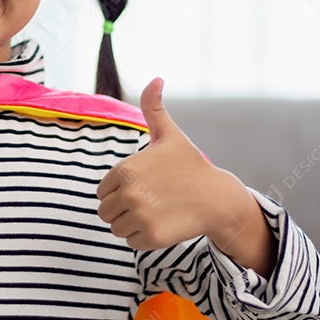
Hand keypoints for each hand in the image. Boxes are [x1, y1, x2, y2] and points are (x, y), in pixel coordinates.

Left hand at [96, 79, 269, 264]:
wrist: (216, 198)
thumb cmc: (189, 166)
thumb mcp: (169, 135)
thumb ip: (153, 107)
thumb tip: (156, 77)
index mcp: (125, 169)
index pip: (102, 191)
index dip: (120, 191)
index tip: (144, 186)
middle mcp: (129, 192)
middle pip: (106, 211)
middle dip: (123, 209)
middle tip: (150, 202)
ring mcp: (140, 215)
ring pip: (116, 228)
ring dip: (132, 224)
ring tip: (156, 212)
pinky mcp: (150, 236)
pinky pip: (131, 242)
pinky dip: (143, 238)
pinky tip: (162, 224)